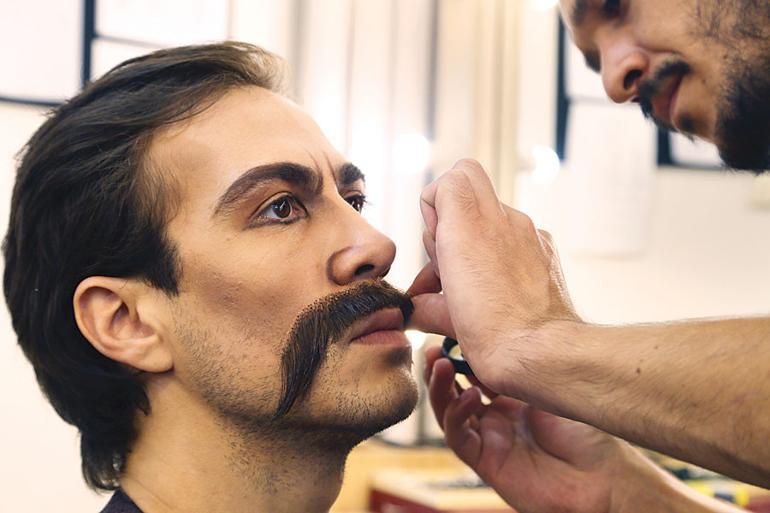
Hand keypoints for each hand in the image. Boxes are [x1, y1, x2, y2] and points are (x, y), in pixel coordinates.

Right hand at [408, 159, 579, 397]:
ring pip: (490, 214)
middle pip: (468, 185)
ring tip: (469, 282)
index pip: (452, 176)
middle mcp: (503, 220)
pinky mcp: (546, 250)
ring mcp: (529, 233)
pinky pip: (515, 234)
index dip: (433, 206)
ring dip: (474, 238)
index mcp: (470, 226)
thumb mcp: (442, 316)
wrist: (544, 352)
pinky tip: (497, 287)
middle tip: (448, 261)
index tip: (436, 243)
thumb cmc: (493, 333)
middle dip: (450, 219)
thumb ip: (424, 300)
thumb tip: (419, 308)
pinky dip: (500, 252)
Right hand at [424, 346, 654, 512]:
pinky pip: (459, 437)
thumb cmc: (587, 431)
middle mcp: (496, 417)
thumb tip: (498, 332)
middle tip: (432, 348)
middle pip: (453, 390)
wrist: (602, 477)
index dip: (457, 353)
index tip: (448, 330)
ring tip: (441, 364)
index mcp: (510, 397)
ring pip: (448, 412)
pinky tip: (468, 395)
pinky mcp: (486, 462)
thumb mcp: (550, 386)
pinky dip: (457, 415)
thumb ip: (523, 366)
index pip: (472, 372)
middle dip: (439, 369)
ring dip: (441, 388)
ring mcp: (489, 439)